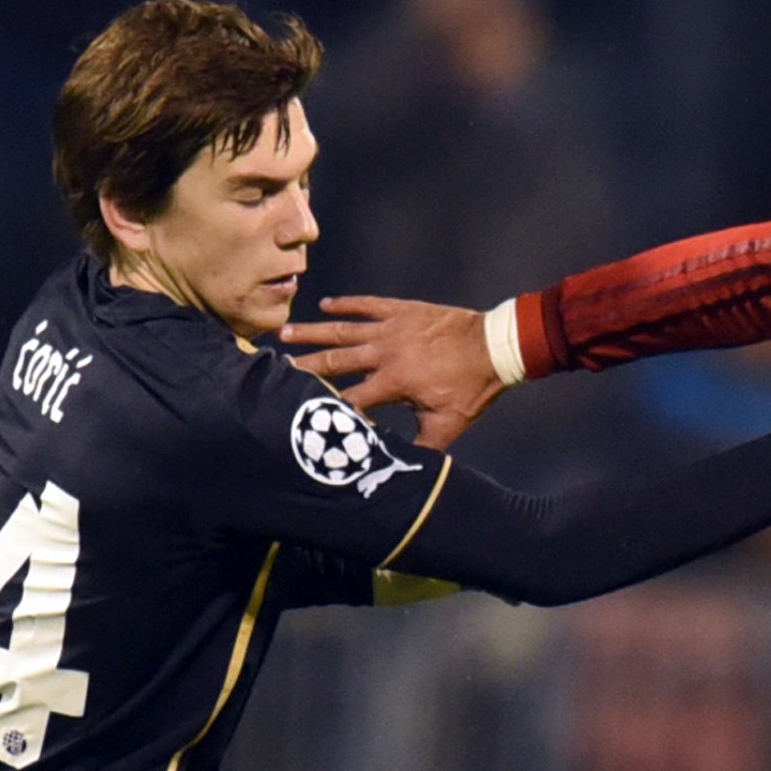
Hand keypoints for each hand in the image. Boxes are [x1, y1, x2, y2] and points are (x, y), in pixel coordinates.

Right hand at [288, 295, 504, 449]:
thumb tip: (401, 466)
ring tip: (284, 333)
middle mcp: (384, 354)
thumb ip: (422, 447)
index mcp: (392, 383)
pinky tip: (325, 304)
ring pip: (343, 329)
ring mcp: (391, 328)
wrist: (495, 347)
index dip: (325, 407)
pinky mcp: (402, 310)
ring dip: (313, 332)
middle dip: (304, 367)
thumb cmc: (471, 389)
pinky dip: (346, 304)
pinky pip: (368, 304)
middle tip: (275, 368)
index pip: (350, 399)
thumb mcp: (448, 425)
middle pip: (335, 362)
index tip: (298, 413)